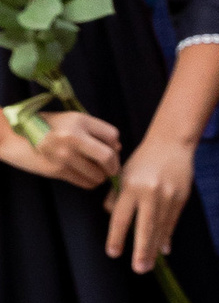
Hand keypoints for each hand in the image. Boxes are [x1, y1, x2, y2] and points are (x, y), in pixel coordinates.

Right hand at [0, 105, 120, 190]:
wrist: (15, 136)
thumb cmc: (47, 127)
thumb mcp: (70, 120)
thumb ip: (93, 130)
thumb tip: (118, 147)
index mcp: (79, 120)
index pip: (113, 135)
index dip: (115, 145)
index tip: (111, 150)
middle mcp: (73, 137)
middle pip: (109, 157)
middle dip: (114, 166)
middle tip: (111, 169)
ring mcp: (65, 155)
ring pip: (98, 174)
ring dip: (101, 177)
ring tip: (96, 173)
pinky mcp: (58, 170)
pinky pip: (84, 182)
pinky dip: (89, 182)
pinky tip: (86, 177)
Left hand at [103, 126, 195, 270]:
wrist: (171, 144)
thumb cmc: (143, 160)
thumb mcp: (123, 174)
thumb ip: (116, 197)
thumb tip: (112, 218)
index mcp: (131, 186)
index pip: (121, 217)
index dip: (116, 237)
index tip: (113, 253)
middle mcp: (149, 192)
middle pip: (144, 227)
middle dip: (141, 250)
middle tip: (139, 269)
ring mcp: (168, 196)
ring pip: (160, 227)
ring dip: (154, 248)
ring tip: (148, 265)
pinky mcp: (181, 198)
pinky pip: (172, 222)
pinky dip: (167, 236)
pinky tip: (163, 250)